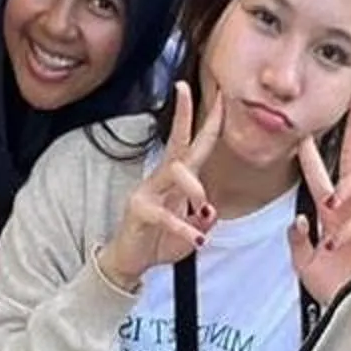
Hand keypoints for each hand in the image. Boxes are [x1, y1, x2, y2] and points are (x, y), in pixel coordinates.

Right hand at [97, 80, 223, 289]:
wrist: (131, 261)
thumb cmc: (160, 240)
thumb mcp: (191, 232)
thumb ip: (203, 221)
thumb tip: (211, 211)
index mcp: (177, 179)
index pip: (195, 144)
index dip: (209, 122)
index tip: (220, 97)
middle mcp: (162, 178)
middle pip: (178, 142)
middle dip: (183, 114)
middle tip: (184, 89)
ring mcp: (148, 192)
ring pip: (176, 172)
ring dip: (197, 189)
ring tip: (202, 211)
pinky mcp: (140, 211)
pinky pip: (166, 215)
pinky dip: (184, 228)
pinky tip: (197, 239)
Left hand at [292, 93, 350, 309]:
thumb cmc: (336, 291)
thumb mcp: (305, 264)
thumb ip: (298, 241)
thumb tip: (299, 218)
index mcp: (334, 215)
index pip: (324, 175)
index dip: (314, 153)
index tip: (305, 130)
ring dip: (345, 184)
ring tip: (330, 200)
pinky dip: (347, 229)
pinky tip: (334, 244)